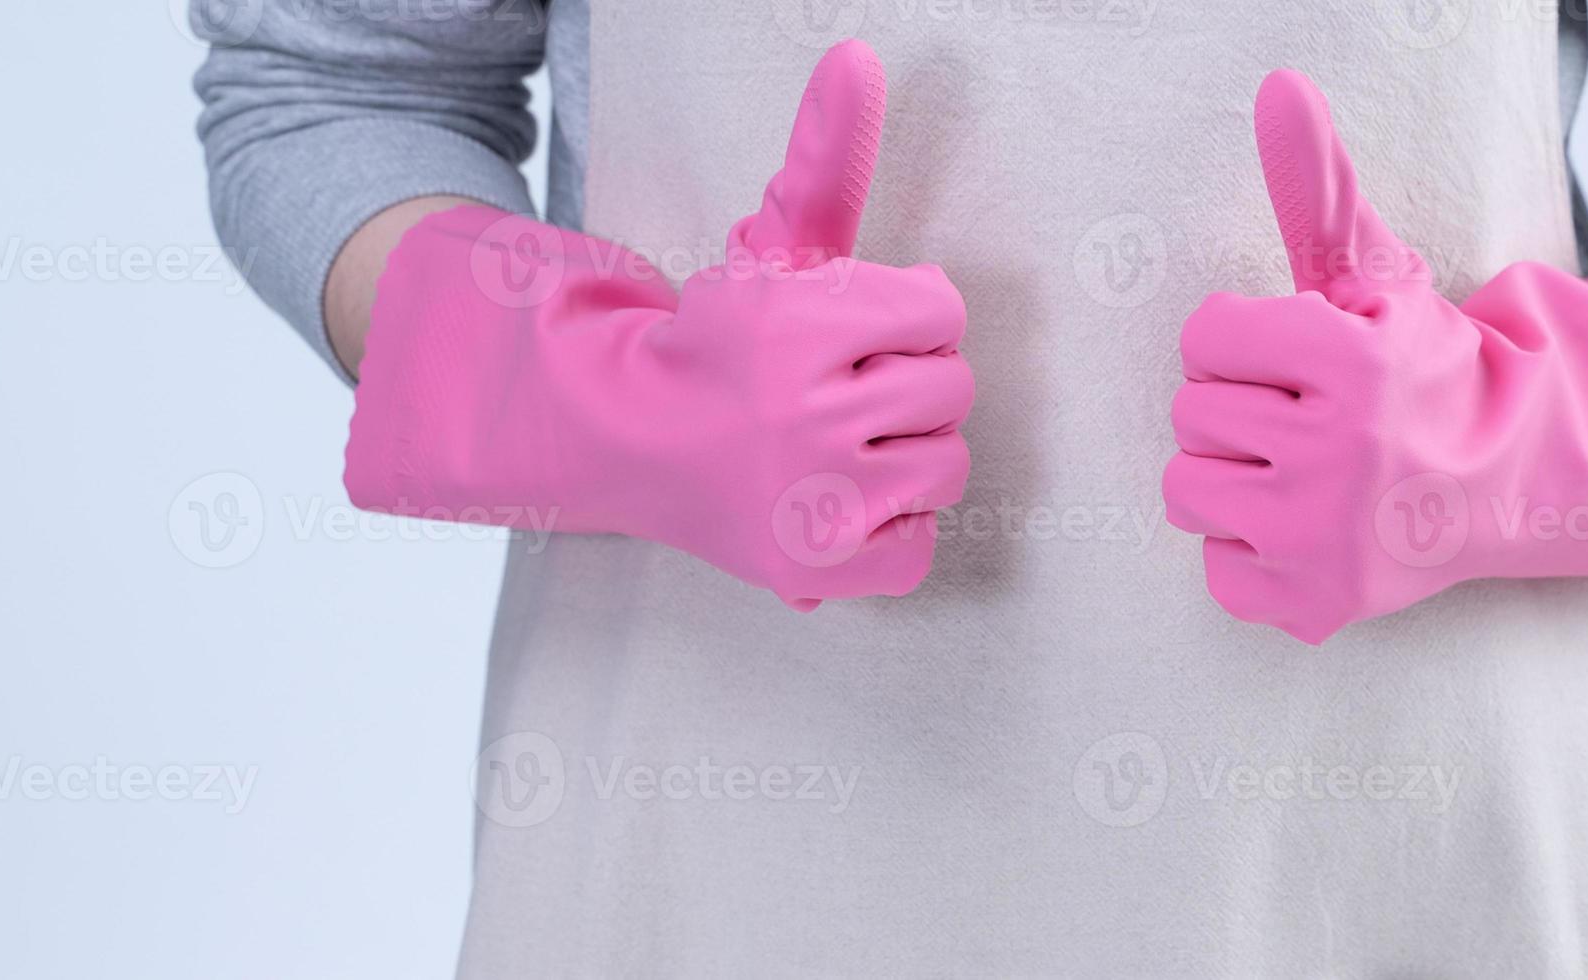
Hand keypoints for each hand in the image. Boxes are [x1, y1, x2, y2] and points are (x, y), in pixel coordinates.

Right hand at [344, 41, 973, 609]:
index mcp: (795, 328)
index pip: (939, 309)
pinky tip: (845, 497)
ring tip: (842, 440)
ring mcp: (811, 503)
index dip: (902, 313)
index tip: (847, 331)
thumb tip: (859, 56)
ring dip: (907, 449)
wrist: (634, 440)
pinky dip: (894, 525)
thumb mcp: (773, 245)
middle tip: (840, 388)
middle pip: (952, 386)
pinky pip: (922, 544)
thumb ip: (825, 157)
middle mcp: (802, 418)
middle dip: (906, 377)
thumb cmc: (727, 342)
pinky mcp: (814, 571)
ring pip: (947, 463)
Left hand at [1162, 70, 1587, 643]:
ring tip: (1296, 467)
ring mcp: (1326, 538)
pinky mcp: (1317, 603)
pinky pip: (1214, 570)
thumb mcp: (1377, 275)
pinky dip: (1250, 551)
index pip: (1205, 336)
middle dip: (1239, 404)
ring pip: (1185, 489)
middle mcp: (1338, 453)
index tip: (1298, 358)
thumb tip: (1278, 88)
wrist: (1509, 481)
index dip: (1245, 340)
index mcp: (1350, 361)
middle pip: (1189, 413)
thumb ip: (1318, 190)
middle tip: (1303, 415)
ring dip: (1230, 474)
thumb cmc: (1420, 370)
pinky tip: (1305, 527)